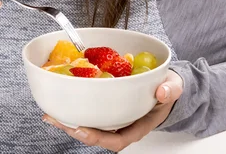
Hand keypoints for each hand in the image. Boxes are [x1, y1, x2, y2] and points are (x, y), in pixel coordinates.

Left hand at [43, 70, 182, 151]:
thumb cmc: (167, 89)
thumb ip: (170, 89)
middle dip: (74, 130)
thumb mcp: (174, 87)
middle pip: (95, 135)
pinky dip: (73, 107)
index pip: (116, 141)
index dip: (97, 138)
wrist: (166, 84)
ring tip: (51, 114)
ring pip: (89, 125)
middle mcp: (122, 125)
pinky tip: (60, 101)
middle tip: (56, 119)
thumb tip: (162, 92)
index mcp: (138, 126)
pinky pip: (88, 111)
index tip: (81, 129)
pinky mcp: (106, 106)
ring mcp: (113, 117)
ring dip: (68, 121)